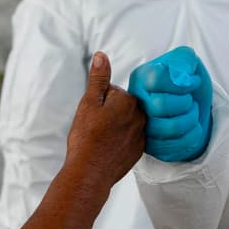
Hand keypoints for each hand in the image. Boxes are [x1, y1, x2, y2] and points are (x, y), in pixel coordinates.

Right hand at [65, 52, 146, 187]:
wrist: (90, 172)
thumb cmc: (86, 138)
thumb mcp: (89, 103)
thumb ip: (98, 78)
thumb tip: (102, 55)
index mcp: (128, 100)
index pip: (113, 92)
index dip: (99, 102)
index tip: (93, 116)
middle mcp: (141, 116)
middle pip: (123, 106)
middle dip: (110, 112)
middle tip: (96, 127)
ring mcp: (142, 134)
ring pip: (127, 122)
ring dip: (117, 126)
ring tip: (102, 138)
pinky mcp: (140, 150)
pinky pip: (131, 138)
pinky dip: (121, 140)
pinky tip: (109, 148)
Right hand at [128, 46, 212, 161]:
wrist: (195, 108)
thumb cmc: (188, 83)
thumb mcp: (188, 62)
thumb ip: (183, 59)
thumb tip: (181, 78)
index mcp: (141, 77)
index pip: (156, 79)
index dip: (181, 82)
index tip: (192, 81)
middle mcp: (135, 102)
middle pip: (161, 105)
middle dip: (186, 102)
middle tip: (190, 100)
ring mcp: (141, 127)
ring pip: (170, 127)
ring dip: (191, 119)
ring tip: (191, 113)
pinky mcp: (151, 147)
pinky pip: (176, 145)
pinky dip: (192, 135)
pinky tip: (190, 127)